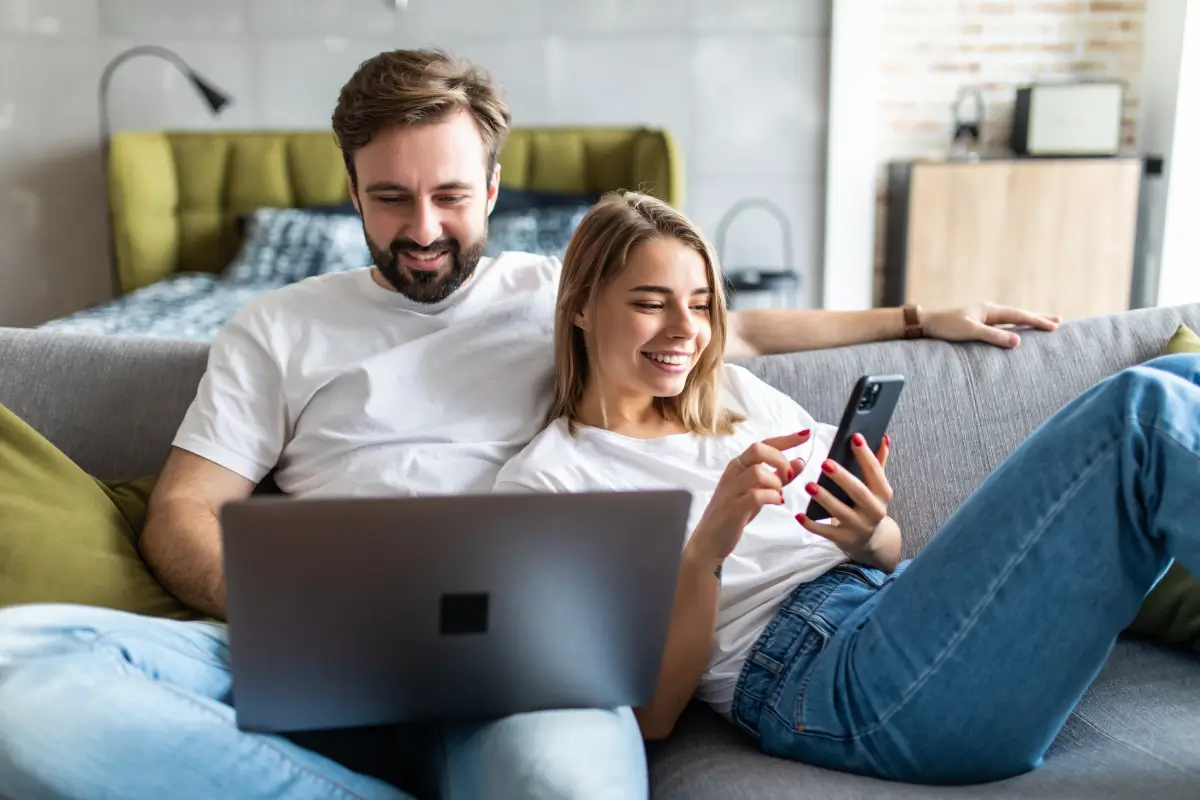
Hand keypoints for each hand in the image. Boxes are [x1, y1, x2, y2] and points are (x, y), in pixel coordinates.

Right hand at [689, 430, 811, 562]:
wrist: (710, 538)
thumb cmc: (736, 512)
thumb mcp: (759, 491)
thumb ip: (778, 477)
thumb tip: (800, 461)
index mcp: (740, 465)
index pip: (764, 444)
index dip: (786, 439)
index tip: (806, 434)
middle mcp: (734, 472)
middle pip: (758, 449)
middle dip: (780, 460)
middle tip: (788, 476)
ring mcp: (731, 489)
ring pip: (757, 471)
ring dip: (776, 482)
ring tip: (778, 494)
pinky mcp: (733, 508)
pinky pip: (756, 496)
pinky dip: (771, 497)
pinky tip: (776, 502)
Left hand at [797, 432, 901, 570]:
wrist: (870, 541)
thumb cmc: (868, 505)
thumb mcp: (877, 487)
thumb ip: (878, 463)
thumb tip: (883, 437)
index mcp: (882, 494)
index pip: (875, 472)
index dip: (866, 455)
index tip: (854, 437)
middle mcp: (874, 511)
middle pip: (858, 492)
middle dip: (842, 478)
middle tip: (825, 462)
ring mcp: (859, 527)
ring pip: (840, 512)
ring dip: (824, 499)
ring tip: (809, 485)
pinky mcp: (844, 539)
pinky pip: (826, 532)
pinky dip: (812, 525)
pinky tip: (799, 515)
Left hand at [920, 303, 1060, 348]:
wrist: (927, 323)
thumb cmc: (946, 327)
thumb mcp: (970, 332)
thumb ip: (993, 336)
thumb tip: (1018, 342)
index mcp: (989, 310)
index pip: (1019, 315)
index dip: (1037, 321)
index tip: (1054, 326)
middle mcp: (989, 311)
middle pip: (1019, 314)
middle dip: (1038, 317)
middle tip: (1058, 320)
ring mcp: (984, 317)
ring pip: (1012, 319)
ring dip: (1028, 321)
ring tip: (1043, 323)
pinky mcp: (978, 324)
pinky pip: (1003, 325)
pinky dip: (1015, 326)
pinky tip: (1017, 331)